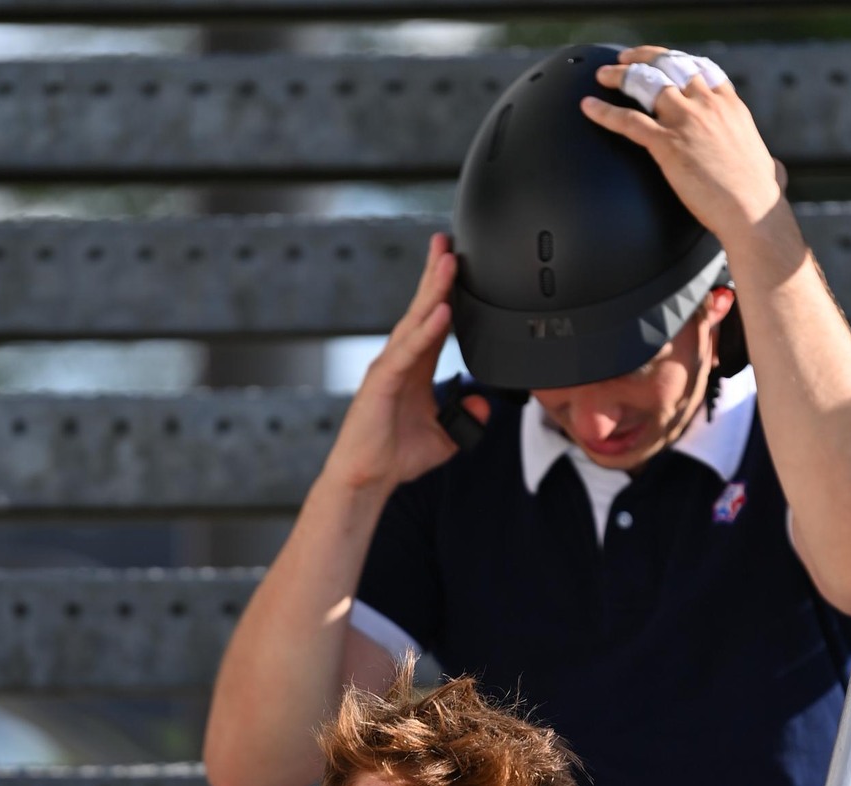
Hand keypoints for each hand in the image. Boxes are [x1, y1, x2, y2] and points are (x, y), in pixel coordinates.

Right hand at [325, 232, 489, 497]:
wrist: (367, 478)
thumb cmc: (395, 455)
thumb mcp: (446, 437)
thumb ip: (467, 418)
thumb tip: (483, 403)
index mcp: (415, 366)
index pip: (434, 320)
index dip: (447, 292)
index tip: (459, 263)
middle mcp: (401, 360)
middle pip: (422, 308)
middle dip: (436, 274)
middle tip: (449, 241)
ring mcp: (389, 367)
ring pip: (414, 321)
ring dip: (433, 291)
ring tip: (449, 262)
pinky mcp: (382, 382)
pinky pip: (408, 351)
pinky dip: (426, 330)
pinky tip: (442, 312)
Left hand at [583, 49, 784, 252]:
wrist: (752, 212)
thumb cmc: (761, 199)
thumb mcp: (769, 168)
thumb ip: (767, 163)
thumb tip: (776, 171)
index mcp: (729, 104)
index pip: (700, 67)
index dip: (676, 59)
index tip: (662, 59)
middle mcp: (706, 103)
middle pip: (669, 65)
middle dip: (644, 57)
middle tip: (624, 59)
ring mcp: (686, 120)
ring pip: (645, 83)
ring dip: (620, 75)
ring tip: (602, 76)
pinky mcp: (668, 144)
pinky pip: (628, 121)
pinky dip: (604, 112)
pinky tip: (587, 107)